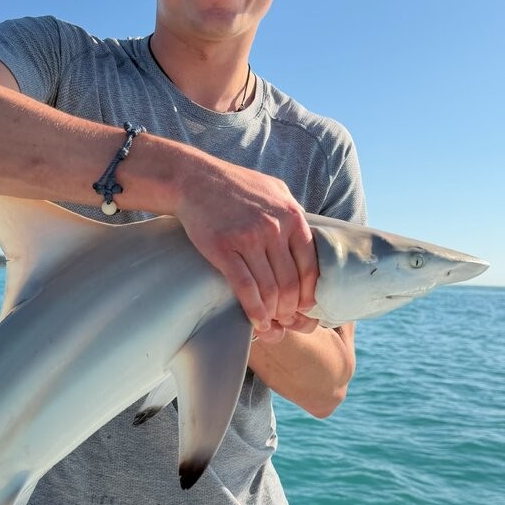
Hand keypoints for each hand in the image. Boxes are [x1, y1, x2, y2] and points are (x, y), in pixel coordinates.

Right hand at [174, 157, 318, 339]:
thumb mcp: (274, 190)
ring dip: (273, 314)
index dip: (309, 292)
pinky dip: (254, 310)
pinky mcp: (223, 248)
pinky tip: (257, 322)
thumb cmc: (234, 185)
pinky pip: (245, 288)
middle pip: (290, 282)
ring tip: (273, 326)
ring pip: (269, 289)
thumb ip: (292, 215)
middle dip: (291, 309)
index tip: (305, 307)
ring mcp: (248, 238)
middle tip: (287, 322)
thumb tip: (307, 242)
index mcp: (291, 216)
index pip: (310, 265)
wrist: (194, 179)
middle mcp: (274, 228)